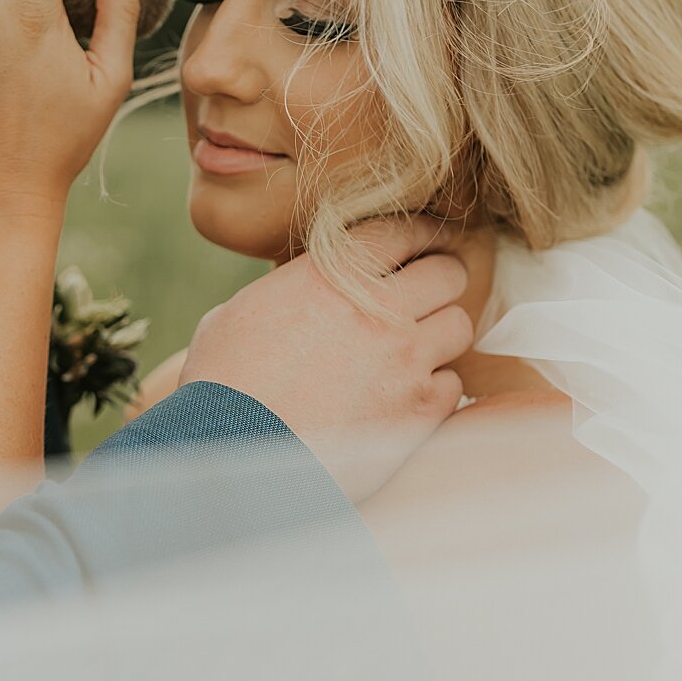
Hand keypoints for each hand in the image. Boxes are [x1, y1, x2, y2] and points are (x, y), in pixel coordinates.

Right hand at [179, 217, 473, 502]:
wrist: (232, 449)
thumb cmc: (221, 385)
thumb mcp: (238, 313)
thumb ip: (283, 293)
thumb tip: (289, 293)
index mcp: (335, 273)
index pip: (403, 231)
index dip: (420, 233)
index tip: (425, 242)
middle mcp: (381, 308)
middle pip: (448, 273)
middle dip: (441, 279)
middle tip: (430, 293)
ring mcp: (407, 360)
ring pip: (459, 325)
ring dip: (441, 334)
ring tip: (419, 347)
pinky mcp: (419, 411)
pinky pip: (452, 385)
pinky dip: (435, 389)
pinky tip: (409, 396)